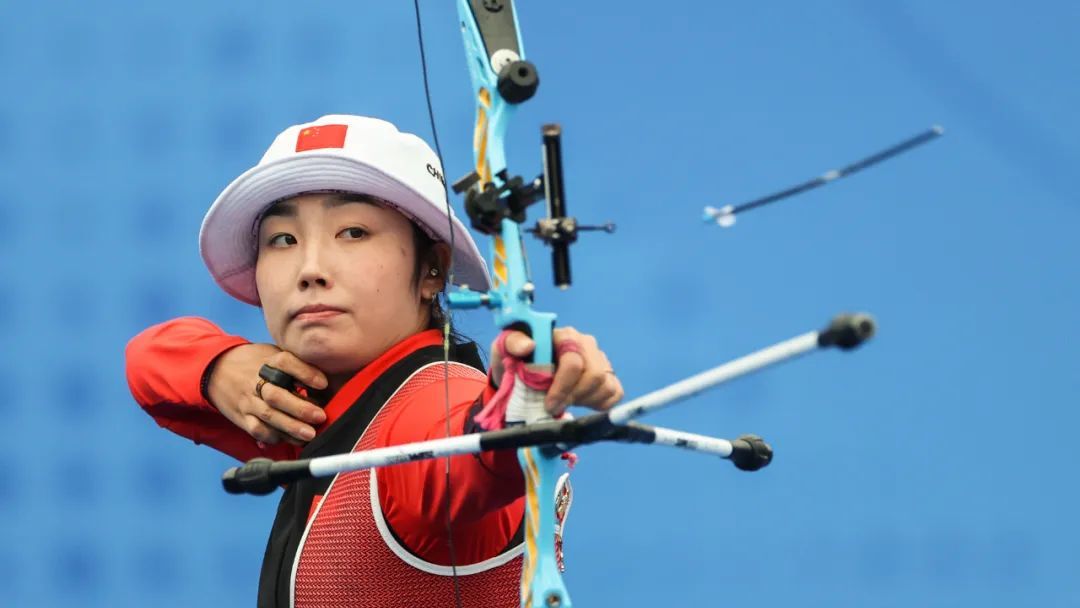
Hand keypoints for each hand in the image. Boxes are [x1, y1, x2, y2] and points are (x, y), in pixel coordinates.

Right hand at [206, 344, 328, 444]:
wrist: (216, 368)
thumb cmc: (256, 361)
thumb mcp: (273, 352)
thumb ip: (295, 363)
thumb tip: (325, 380)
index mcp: (268, 360)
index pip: (286, 363)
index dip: (305, 372)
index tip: (323, 383)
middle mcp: (256, 380)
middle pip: (276, 395)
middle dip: (300, 408)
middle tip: (320, 417)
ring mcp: (248, 400)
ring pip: (268, 415)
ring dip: (290, 427)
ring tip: (309, 434)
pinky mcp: (241, 416)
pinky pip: (256, 429)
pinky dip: (273, 436)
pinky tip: (288, 439)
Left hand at [490, 327, 623, 416]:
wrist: (522, 374)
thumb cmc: (516, 360)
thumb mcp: (505, 348)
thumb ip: (513, 343)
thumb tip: (529, 345)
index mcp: (564, 335)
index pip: (573, 362)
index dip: (563, 387)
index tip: (549, 405)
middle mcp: (586, 344)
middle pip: (594, 375)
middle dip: (574, 396)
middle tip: (555, 408)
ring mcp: (599, 359)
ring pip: (605, 385)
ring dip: (584, 401)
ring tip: (565, 402)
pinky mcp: (608, 375)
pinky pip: (615, 392)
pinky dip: (600, 403)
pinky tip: (581, 403)